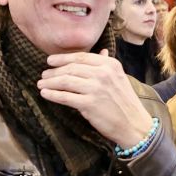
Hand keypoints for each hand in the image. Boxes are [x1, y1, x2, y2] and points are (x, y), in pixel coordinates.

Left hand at [39, 53, 154, 149]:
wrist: (134, 124)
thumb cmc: (125, 102)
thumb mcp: (119, 78)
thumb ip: (107, 65)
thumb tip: (101, 51)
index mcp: (110, 65)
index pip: (81, 57)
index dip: (62, 58)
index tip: (50, 61)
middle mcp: (103, 74)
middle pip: (71, 68)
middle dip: (54, 71)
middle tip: (44, 75)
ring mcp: (96, 88)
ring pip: (66, 81)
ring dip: (50, 82)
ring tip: (41, 84)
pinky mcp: (89, 104)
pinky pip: (65, 97)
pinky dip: (53, 95)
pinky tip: (45, 94)